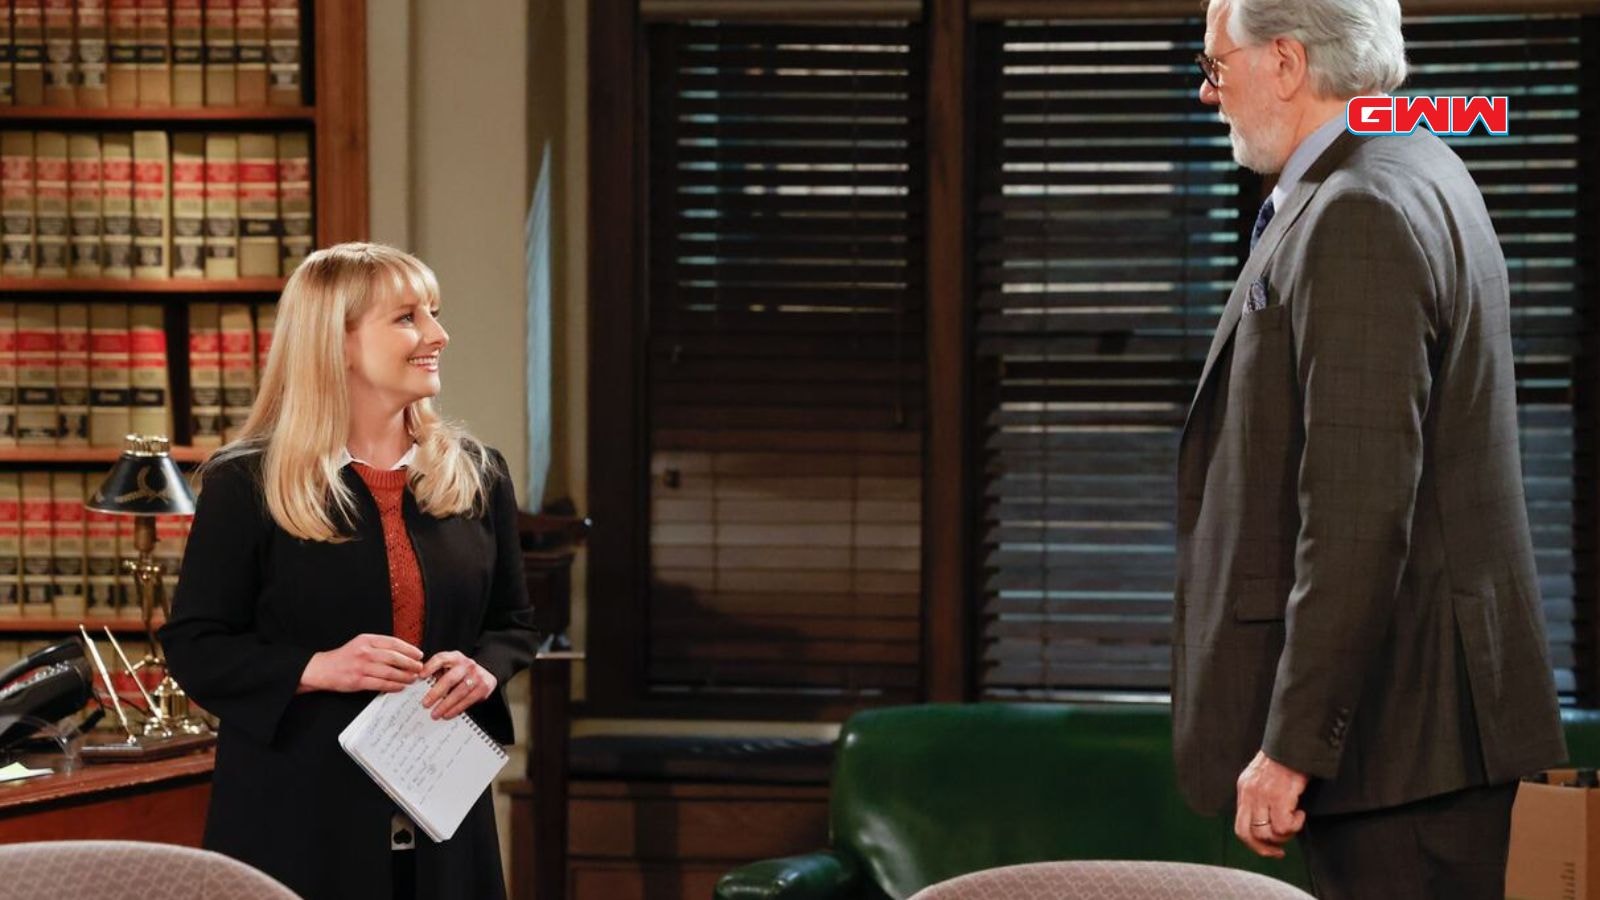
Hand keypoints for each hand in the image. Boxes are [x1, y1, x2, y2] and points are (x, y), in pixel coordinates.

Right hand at [299, 634, 423, 693]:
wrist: (322, 669)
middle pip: (394, 657)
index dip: (409, 649)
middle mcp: (365, 652)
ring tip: (412, 678)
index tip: (418, 654)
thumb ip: (379, 646)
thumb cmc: (344, 657)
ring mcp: (361, 667)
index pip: (393, 643)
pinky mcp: (358, 681)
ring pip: (389, 672)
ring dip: (404, 676)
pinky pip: (381, 684)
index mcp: (367, 640)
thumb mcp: (361, 644)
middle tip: (419, 668)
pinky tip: (400, 686)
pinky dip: (393, 686)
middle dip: (410, 663)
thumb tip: (403, 652)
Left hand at [419, 651, 495, 719]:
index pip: (441, 659)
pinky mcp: (484, 686)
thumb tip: (417, 684)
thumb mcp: (450, 667)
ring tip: (435, 714)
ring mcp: (477, 675)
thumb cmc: (461, 673)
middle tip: (425, 704)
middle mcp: (467, 664)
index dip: (430, 667)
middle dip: (436, 693)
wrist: (486, 672)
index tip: (420, 677)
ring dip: (446, 704)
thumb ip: (437, 673)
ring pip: (460, 692)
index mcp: (455, 657)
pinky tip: (448, 714)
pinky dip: (457, 708)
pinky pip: (468, 700)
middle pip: (450, 678)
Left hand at [1234, 750, 1308, 857]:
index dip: (1254, 844)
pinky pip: (1283, 826)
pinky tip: (1301, 813)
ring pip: (1266, 834)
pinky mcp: (1279, 796)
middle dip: (1265, 849)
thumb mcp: (1263, 777)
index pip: (1240, 827)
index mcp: (1244, 790)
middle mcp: (1249, 794)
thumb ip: (1260, 798)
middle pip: (1247, 835)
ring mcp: (1262, 795)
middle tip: (1280, 851)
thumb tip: (1267, 822)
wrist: (1294, 742)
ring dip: (1284, 835)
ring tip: (1295, 822)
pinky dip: (1294, 825)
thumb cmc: (1285, 760)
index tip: (1269, 849)